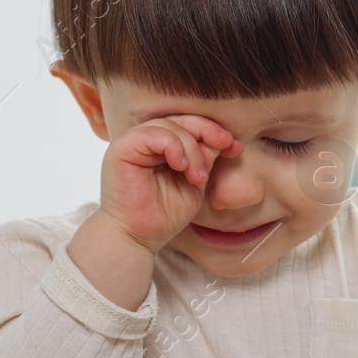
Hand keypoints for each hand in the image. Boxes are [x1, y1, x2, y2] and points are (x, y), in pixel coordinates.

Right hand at [100, 114, 242, 251]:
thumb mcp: (194, 183)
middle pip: (180, 120)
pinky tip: (181, 167)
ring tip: (198, 177)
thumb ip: (204, 159)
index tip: (235, 147)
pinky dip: (174, 147)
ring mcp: (133, 142)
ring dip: (192, 148)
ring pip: (170, 126)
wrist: (139, 237)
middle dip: (207, 131)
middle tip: (226, 145)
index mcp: (162, 147)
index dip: (213, 132)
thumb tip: (224, 139)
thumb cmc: (164, 215)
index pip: (189, 127)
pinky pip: (153, 134)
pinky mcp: (122, 147)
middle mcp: (146, 140)